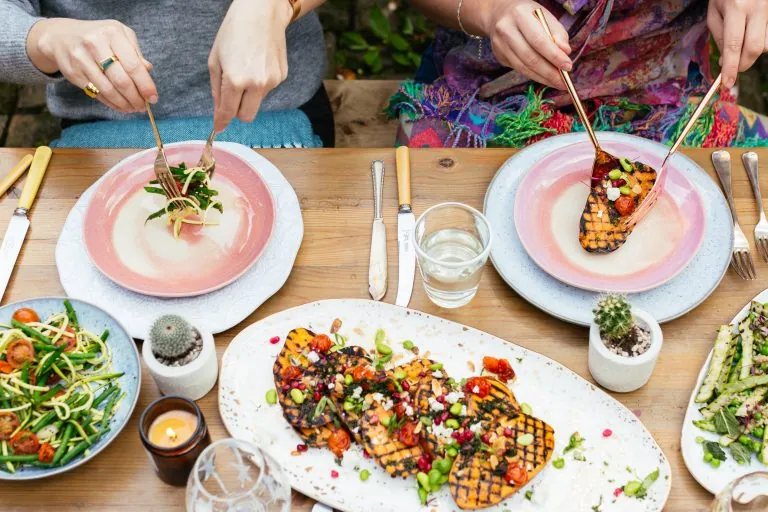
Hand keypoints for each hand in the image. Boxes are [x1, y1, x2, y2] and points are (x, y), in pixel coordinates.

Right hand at [27, 18, 156, 112]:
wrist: (62, 36)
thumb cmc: (99, 36)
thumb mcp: (120, 35)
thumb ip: (135, 52)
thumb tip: (148, 70)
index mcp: (112, 33)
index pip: (133, 65)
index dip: (145, 85)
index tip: (153, 98)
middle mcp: (95, 44)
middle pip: (121, 80)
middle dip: (135, 97)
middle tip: (143, 106)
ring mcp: (81, 59)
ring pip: (108, 89)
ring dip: (124, 103)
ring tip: (133, 108)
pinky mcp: (73, 72)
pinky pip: (96, 93)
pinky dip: (111, 103)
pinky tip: (120, 106)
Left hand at [209, 0, 292, 132]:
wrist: (262, 13)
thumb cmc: (233, 31)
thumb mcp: (215, 60)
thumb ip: (216, 89)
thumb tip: (220, 111)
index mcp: (235, 80)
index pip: (228, 112)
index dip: (221, 121)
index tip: (218, 128)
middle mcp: (256, 84)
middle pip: (247, 116)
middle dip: (237, 112)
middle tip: (232, 99)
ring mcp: (272, 81)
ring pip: (257, 102)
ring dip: (249, 94)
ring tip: (246, 68)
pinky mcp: (282, 76)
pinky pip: (267, 89)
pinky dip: (260, 82)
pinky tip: (258, 63)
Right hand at [480, 0, 571, 88]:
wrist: (501, 14)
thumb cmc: (530, 16)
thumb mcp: (546, 17)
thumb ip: (558, 34)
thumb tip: (565, 52)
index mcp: (520, 15)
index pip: (539, 40)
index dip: (554, 56)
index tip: (568, 66)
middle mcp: (506, 30)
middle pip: (529, 57)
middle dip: (549, 72)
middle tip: (563, 81)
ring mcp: (500, 44)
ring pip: (523, 67)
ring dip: (542, 77)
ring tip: (557, 82)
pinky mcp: (499, 55)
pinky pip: (519, 69)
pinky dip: (534, 76)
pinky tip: (545, 78)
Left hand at [708, 0, 767, 87]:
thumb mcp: (715, 12)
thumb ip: (720, 37)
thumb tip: (725, 62)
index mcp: (736, 7)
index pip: (734, 44)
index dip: (731, 67)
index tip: (727, 83)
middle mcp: (758, 7)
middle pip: (755, 47)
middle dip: (743, 64)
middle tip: (734, 69)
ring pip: (767, 43)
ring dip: (754, 51)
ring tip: (743, 44)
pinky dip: (761, 42)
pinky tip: (751, 37)